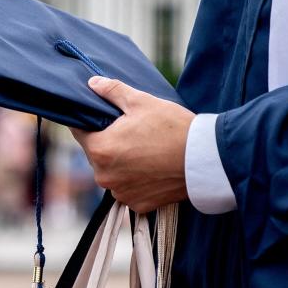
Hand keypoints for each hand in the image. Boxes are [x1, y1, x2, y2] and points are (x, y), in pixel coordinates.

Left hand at [71, 76, 194, 213]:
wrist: (207, 160)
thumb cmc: (173, 128)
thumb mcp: (141, 101)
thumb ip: (112, 91)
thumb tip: (92, 83)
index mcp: (99, 149)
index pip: (79, 132)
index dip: (90, 122)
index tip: (104, 118)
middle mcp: (104, 176)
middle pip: (96, 153)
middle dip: (108, 141)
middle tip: (131, 131)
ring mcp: (121, 192)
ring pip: (111, 171)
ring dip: (121, 162)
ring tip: (144, 149)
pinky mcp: (139, 204)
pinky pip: (128, 188)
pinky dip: (136, 179)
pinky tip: (152, 167)